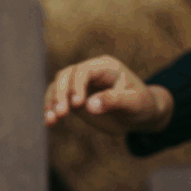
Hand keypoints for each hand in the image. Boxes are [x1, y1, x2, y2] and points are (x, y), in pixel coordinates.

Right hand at [43, 55, 173, 135]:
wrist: (140, 116)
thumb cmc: (141, 105)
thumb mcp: (134, 103)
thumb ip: (114, 101)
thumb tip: (89, 106)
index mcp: (105, 67)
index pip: (83, 71)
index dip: (77, 85)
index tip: (77, 104)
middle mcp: (89, 72)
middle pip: (66, 76)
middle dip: (60, 94)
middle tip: (62, 114)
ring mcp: (80, 85)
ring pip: (57, 87)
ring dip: (52, 102)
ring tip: (51, 120)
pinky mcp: (74, 98)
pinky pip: (57, 100)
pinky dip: (51, 110)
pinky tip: (49, 123)